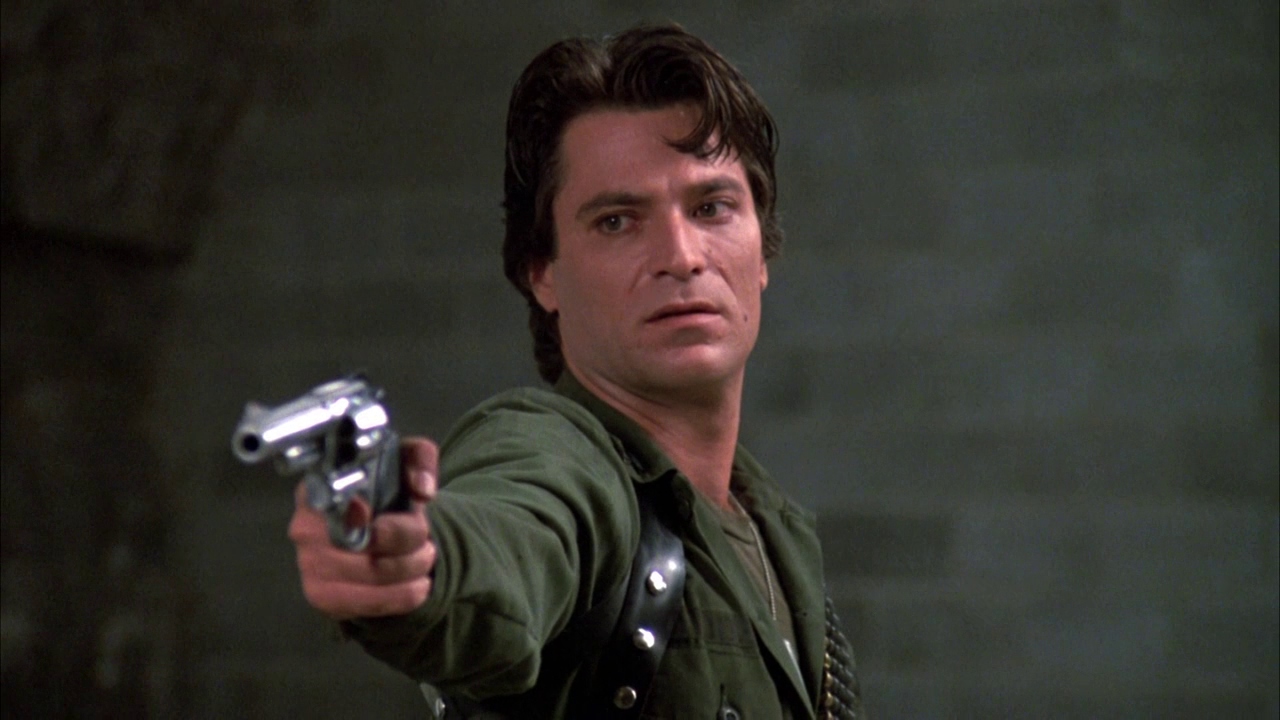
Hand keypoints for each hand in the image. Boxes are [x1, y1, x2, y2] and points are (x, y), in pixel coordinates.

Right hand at [288, 437, 438, 618]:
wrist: (374, 531)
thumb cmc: (385, 491)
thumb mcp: (404, 462)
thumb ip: (419, 459)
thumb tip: (422, 490)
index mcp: (318, 488)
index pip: (333, 501)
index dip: (358, 512)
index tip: (387, 513)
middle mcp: (304, 527)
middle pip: (361, 542)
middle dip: (406, 541)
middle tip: (427, 540)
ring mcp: (309, 565)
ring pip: (370, 575)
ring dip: (410, 569)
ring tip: (426, 559)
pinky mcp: (321, 596)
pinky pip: (365, 604)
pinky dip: (400, 597)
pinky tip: (419, 587)